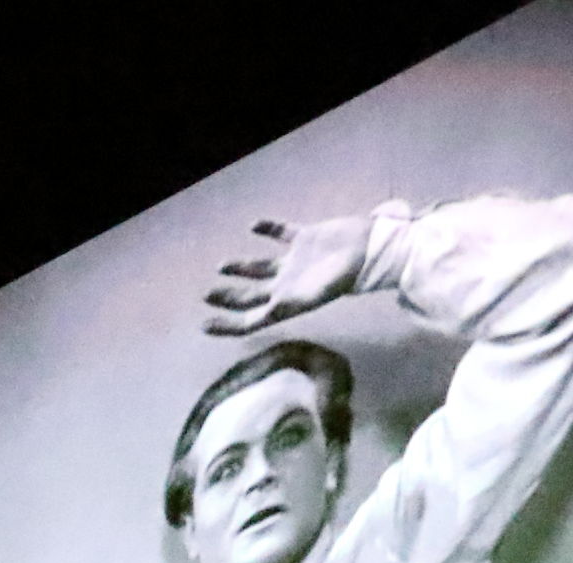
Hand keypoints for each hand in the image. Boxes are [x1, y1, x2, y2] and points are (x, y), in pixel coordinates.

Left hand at [204, 212, 369, 336]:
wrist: (369, 249)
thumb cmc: (343, 276)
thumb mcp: (313, 295)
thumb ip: (287, 305)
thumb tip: (265, 313)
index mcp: (287, 303)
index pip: (251, 320)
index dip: (228, 325)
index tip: (204, 325)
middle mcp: (288, 285)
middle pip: (252, 295)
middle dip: (229, 297)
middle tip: (206, 295)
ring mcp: (296, 262)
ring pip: (262, 267)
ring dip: (241, 267)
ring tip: (221, 266)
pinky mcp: (306, 238)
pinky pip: (282, 233)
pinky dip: (268, 228)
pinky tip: (254, 225)